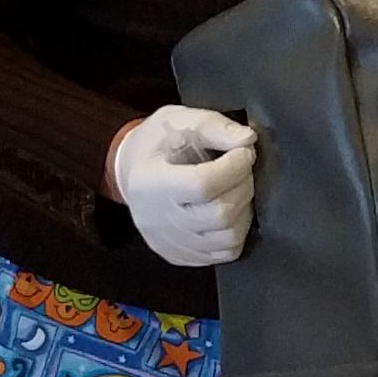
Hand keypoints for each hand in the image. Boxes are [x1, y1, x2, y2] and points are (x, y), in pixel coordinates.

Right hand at [107, 104, 257, 265]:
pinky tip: (230, 211)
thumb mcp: (178, 120)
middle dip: (243, 187)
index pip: (202, 185)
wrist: (129, 174)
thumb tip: (248, 139)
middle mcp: (156, 219)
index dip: (234, 168)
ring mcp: (168, 242)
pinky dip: (237, 232)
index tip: (245, 152)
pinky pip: (224, 254)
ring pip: (228, 238)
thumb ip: (213, 126)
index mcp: (150, 182)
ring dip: (245, 210)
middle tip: (243, 169)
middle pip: (219, 214)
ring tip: (237, 189)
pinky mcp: (179, 256)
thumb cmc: (156, 144)